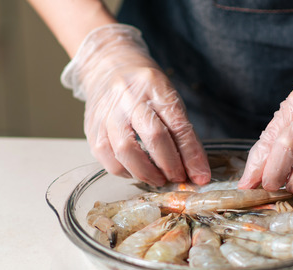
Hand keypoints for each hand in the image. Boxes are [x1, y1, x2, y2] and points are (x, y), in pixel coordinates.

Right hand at [62, 24, 209, 185]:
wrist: (108, 67)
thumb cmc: (144, 88)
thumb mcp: (168, 98)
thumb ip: (181, 132)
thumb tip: (195, 170)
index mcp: (155, 87)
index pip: (178, 125)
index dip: (192, 155)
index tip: (201, 176)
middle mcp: (129, 97)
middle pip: (154, 136)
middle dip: (170, 165)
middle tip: (179, 178)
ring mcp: (107, 112)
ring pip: (126, 151)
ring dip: (146, 173)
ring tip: (159, 179)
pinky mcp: (92, 127)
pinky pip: (107, 158)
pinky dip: (125, 172)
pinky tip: (136, 172)